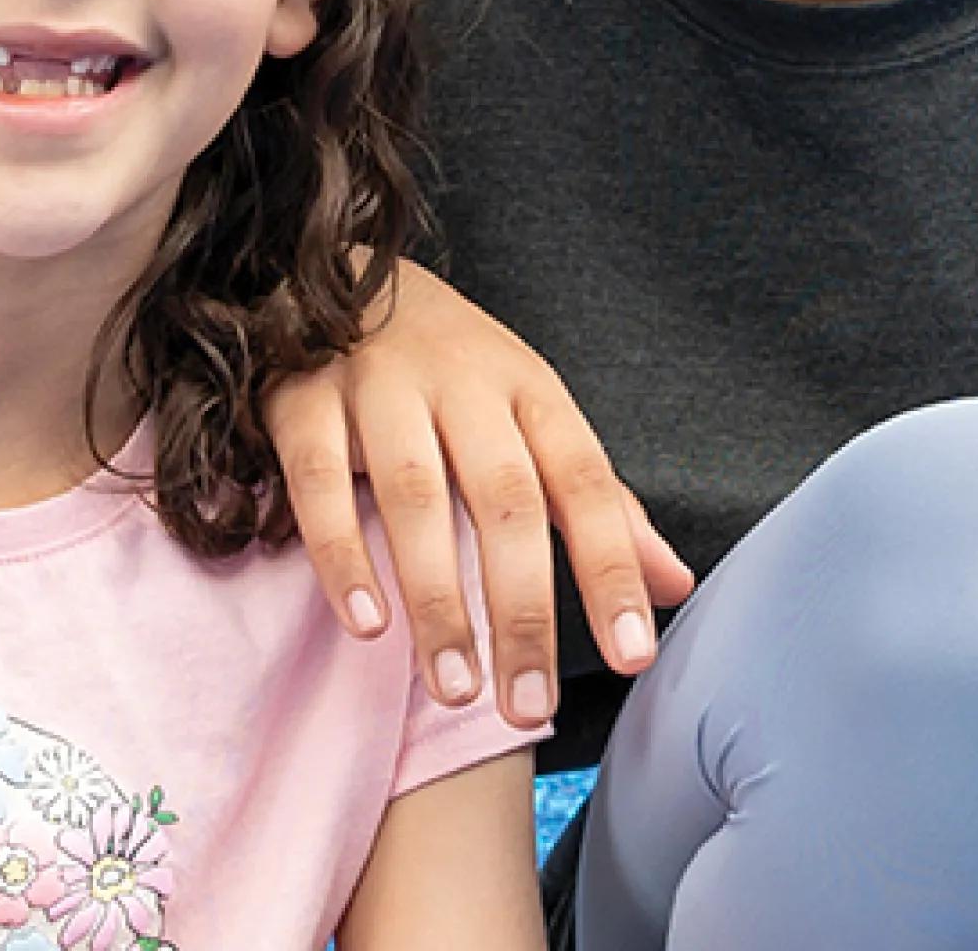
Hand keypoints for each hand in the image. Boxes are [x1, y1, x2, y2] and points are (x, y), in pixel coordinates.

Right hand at [268, 259, 693, 723]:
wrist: (330, 272)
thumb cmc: (453, 372)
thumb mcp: (534, 420)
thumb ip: (600, 506)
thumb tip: (674, 586)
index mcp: (530, 390)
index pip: (586, 484)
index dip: (613, 569)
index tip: (635, 657)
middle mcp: (462, 383)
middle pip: (505, 500)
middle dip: (522, 611)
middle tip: (529, 706)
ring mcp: (379, 386)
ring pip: (415, 497)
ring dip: (438, 599)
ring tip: (454, 688)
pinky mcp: (303, 400)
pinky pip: (321, 483)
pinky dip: (342, 554)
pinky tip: (367, 623)